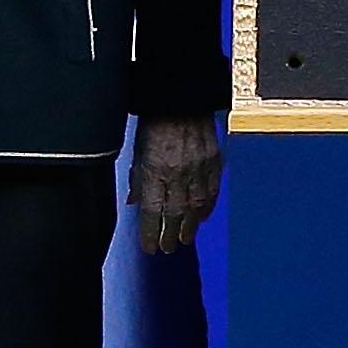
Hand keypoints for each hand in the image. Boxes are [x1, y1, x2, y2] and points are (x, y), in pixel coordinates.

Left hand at [134, 114, 221, 253]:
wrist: (182, 98)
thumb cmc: (155, 123)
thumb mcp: (138, 150)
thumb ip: (137, 179)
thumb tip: (134, 202)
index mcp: (155, 169)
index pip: (153, 211)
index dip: (151, 233)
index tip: (150, 248)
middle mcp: (178, 173)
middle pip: (175, 214)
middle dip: (170, 235)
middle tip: (168, 248)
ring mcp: (199, 168)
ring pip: (196, 207)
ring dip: (190, 227)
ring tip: (185, 239)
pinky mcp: (214, 161)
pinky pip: (212, 191)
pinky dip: (207, 207)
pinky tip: (202, 217)